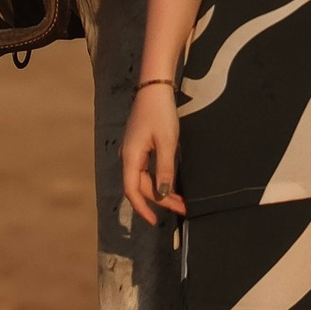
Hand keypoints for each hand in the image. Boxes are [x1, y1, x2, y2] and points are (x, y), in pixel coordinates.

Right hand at [120, 81, 185, 227]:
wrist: (155, 87)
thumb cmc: (160, 113)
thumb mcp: (167, 143)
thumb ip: (165, 170)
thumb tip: (163, 194)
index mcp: (131, 157)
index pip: (132, 191)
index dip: (142, 209)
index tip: (154, 222)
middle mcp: (128, 156)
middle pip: (141, 187)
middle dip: (160, 200)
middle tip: (182, 208)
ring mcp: (133, 151)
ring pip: (144, 178)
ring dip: (161, 191)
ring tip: (181, 200)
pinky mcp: (139, 145)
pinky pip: (146, 169)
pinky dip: (159, 179)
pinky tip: (171, 183)